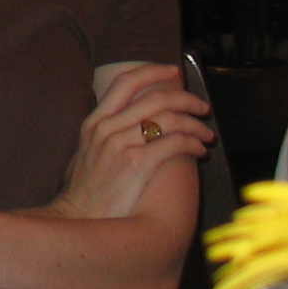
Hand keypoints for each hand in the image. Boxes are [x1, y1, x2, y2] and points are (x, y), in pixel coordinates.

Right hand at [50, 63, 211, 221]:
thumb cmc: (87, 189)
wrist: (80, 218)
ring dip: (196, 124)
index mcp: (95, 121)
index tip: (173, 71)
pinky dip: (193, 143)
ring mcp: (121, 145)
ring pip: (170, 119)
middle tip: (202, 108)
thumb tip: (131, 120)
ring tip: (207, 135)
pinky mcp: (137, 165)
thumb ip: (106, 132)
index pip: (125, 82)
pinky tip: (199, 150)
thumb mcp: (87, 151)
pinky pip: (174, 144)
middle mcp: (107, 128)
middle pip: (155, 98)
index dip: (152, 72)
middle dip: (186, 99)